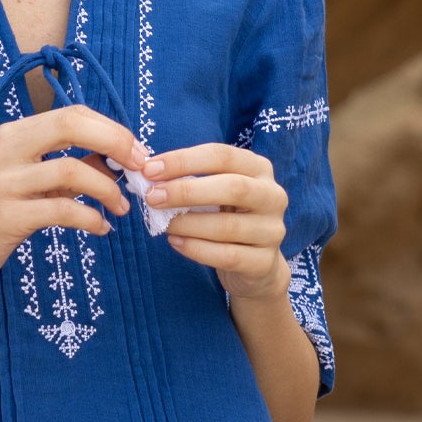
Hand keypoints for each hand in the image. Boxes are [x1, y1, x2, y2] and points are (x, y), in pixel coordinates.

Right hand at [0, 104, 145, 295]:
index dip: (113, 129)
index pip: (73, 113)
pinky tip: (100, 229)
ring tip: (121, 208)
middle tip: (140, 170)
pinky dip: (91, 219)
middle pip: (73, 125)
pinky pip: (63, 210)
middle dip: (117, 143)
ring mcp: (5, 182)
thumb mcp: (29, 180)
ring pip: (73, 170)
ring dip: (108, 190)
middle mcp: (8, 149)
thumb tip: (118, 158)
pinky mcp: (7, 216)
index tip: (137, 153)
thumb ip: (68, 165)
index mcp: (15, 134)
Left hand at [137, 142, 290, 301]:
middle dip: (187, 192)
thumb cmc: (227, 217)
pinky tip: (175, 242)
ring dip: (188, 224)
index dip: (184, 160)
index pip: (222, 156)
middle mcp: (273, 196)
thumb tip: (148, 174)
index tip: (150, 170)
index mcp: (258, 169)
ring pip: (228, 226)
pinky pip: (228, 256)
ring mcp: (272, 230)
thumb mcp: (214, 192)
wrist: (255, 264)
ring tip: (162, 224)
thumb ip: (189, 180)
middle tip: (153, 197)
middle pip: (233, 187)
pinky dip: (197, 249)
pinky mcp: (264, 262)